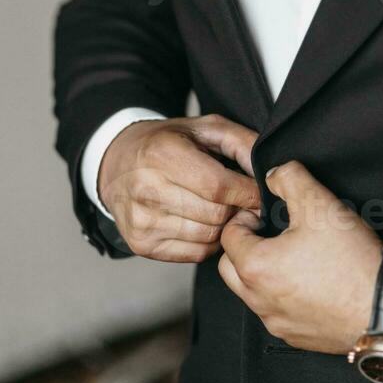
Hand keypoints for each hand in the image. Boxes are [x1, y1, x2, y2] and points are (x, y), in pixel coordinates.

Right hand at [98, 114, 260, 262]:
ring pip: (208, 237)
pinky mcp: (141, 244)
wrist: (116, 163)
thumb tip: (266, 170)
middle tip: (245, 203)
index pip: (219, 187)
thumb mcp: (204, 128)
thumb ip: (241, 142)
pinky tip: (205, 222)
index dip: (248, 193)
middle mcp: (147, 189)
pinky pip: (195, 254)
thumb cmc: (166, 143)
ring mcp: (141, 220)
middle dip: (239, 210)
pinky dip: (210, 242)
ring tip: (224, 210)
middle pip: (215, 215)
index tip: (260, 192)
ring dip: (226, 227)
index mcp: (163, 154)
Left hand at [218, 161, 382, 352]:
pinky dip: (283, 296)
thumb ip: (290, 179)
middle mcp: (260, 301)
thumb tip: (274, 175)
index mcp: (256, 267)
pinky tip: (310, 281)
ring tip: (294, 255)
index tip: (265, 214)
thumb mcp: (320, 203)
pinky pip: (277, 313)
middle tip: (272, 233)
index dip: (246, 218)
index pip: (229, 236)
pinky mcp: (297, 337)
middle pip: (231, 268)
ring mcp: (278, 323)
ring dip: (263, 272)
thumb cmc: (352, 262)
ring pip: (253, 293)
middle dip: (245, 246)